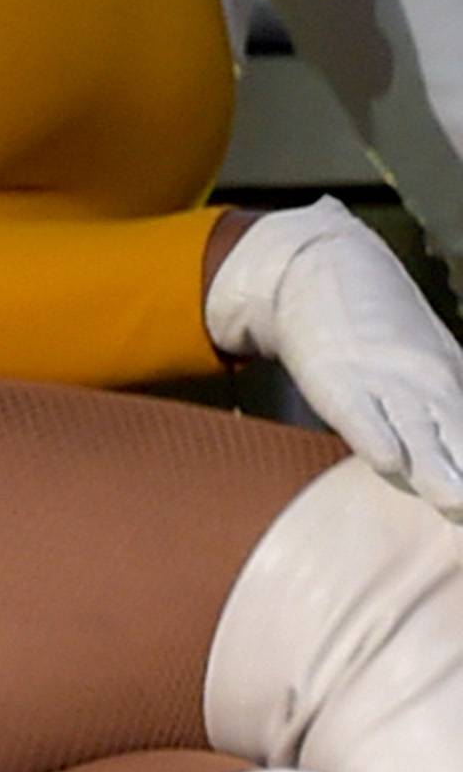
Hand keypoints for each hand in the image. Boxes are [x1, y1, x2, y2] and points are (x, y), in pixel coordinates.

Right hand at [208, 198, 462, 507]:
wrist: (322, 266)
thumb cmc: (373, 325)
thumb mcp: (426, 362)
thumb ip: (446, 407)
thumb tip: (443, 449)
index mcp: (453, 383)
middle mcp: (429, 385)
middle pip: (461, 442)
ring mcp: (384, 381)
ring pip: (420, 436)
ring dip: (442, 474)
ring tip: (458, 506)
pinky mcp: (336, 379)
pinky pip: (358, 414)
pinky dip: (374, 437)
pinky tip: (390, 463)